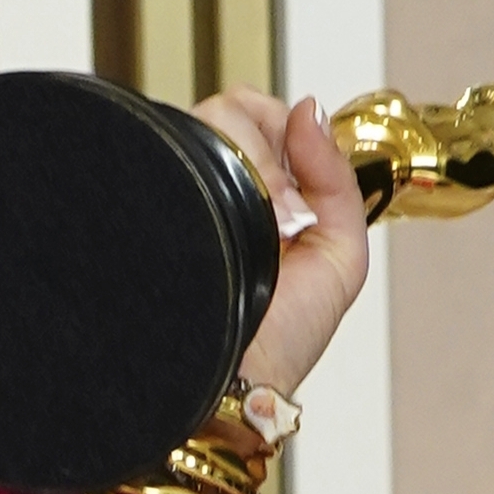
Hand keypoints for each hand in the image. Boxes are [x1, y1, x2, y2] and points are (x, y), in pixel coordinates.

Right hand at [186, 88, 372, 401]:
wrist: (234, 384)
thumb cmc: (280, 343)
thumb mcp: (342, 257)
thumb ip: (337, 178)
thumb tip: (308, 109)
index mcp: (256, 196)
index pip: (260, 116)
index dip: (282, 128)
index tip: (298, 161)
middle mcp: (213, 190)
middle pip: (232, 109)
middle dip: (270, 145)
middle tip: (287, 207)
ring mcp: (179, 194)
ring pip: (205, 120)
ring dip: (253, 161)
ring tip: (270, 222)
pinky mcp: (151, 202)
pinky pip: (175, 146)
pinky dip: (214, 165)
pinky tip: (238, 218)